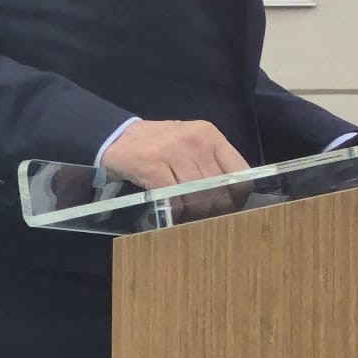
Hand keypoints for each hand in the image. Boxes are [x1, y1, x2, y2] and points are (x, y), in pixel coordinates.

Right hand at [101, 120, 249, 217]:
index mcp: (210, 135)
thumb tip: (233, 197)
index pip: (240, 173)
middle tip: (209, 222)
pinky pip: (173, 198)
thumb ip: (212, 164)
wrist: (118, 136)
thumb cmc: (160, 144)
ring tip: (191, 220)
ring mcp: (174, 151)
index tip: (233, 211)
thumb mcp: (191, 145)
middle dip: (215, 211)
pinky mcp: (152, 164)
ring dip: (194, 214)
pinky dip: (175, 212)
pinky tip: (172, 214)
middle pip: (219, 189)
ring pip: (198, 196)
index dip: (238, 198)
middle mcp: (196, 140)